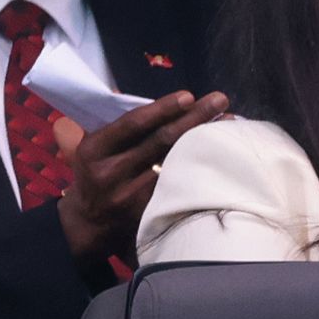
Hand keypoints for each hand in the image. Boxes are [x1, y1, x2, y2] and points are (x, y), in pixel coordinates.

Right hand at [56, 90, 228, 262]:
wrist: (89, 222)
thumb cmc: (95, 174)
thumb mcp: (91, 147)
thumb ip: (112, 122)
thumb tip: (137, 96)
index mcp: (96, 149)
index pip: (133, 124)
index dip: (162, 109)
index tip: (188, 96)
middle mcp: (112, 172)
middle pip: (161, 141)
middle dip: (193, 118)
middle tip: (219, 100)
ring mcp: (132, 195)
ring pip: (175, 164)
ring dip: (204, 141)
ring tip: (229, 122)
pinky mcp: (149, 213)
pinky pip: (180, 186)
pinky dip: (201, 169)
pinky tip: (219, 155)